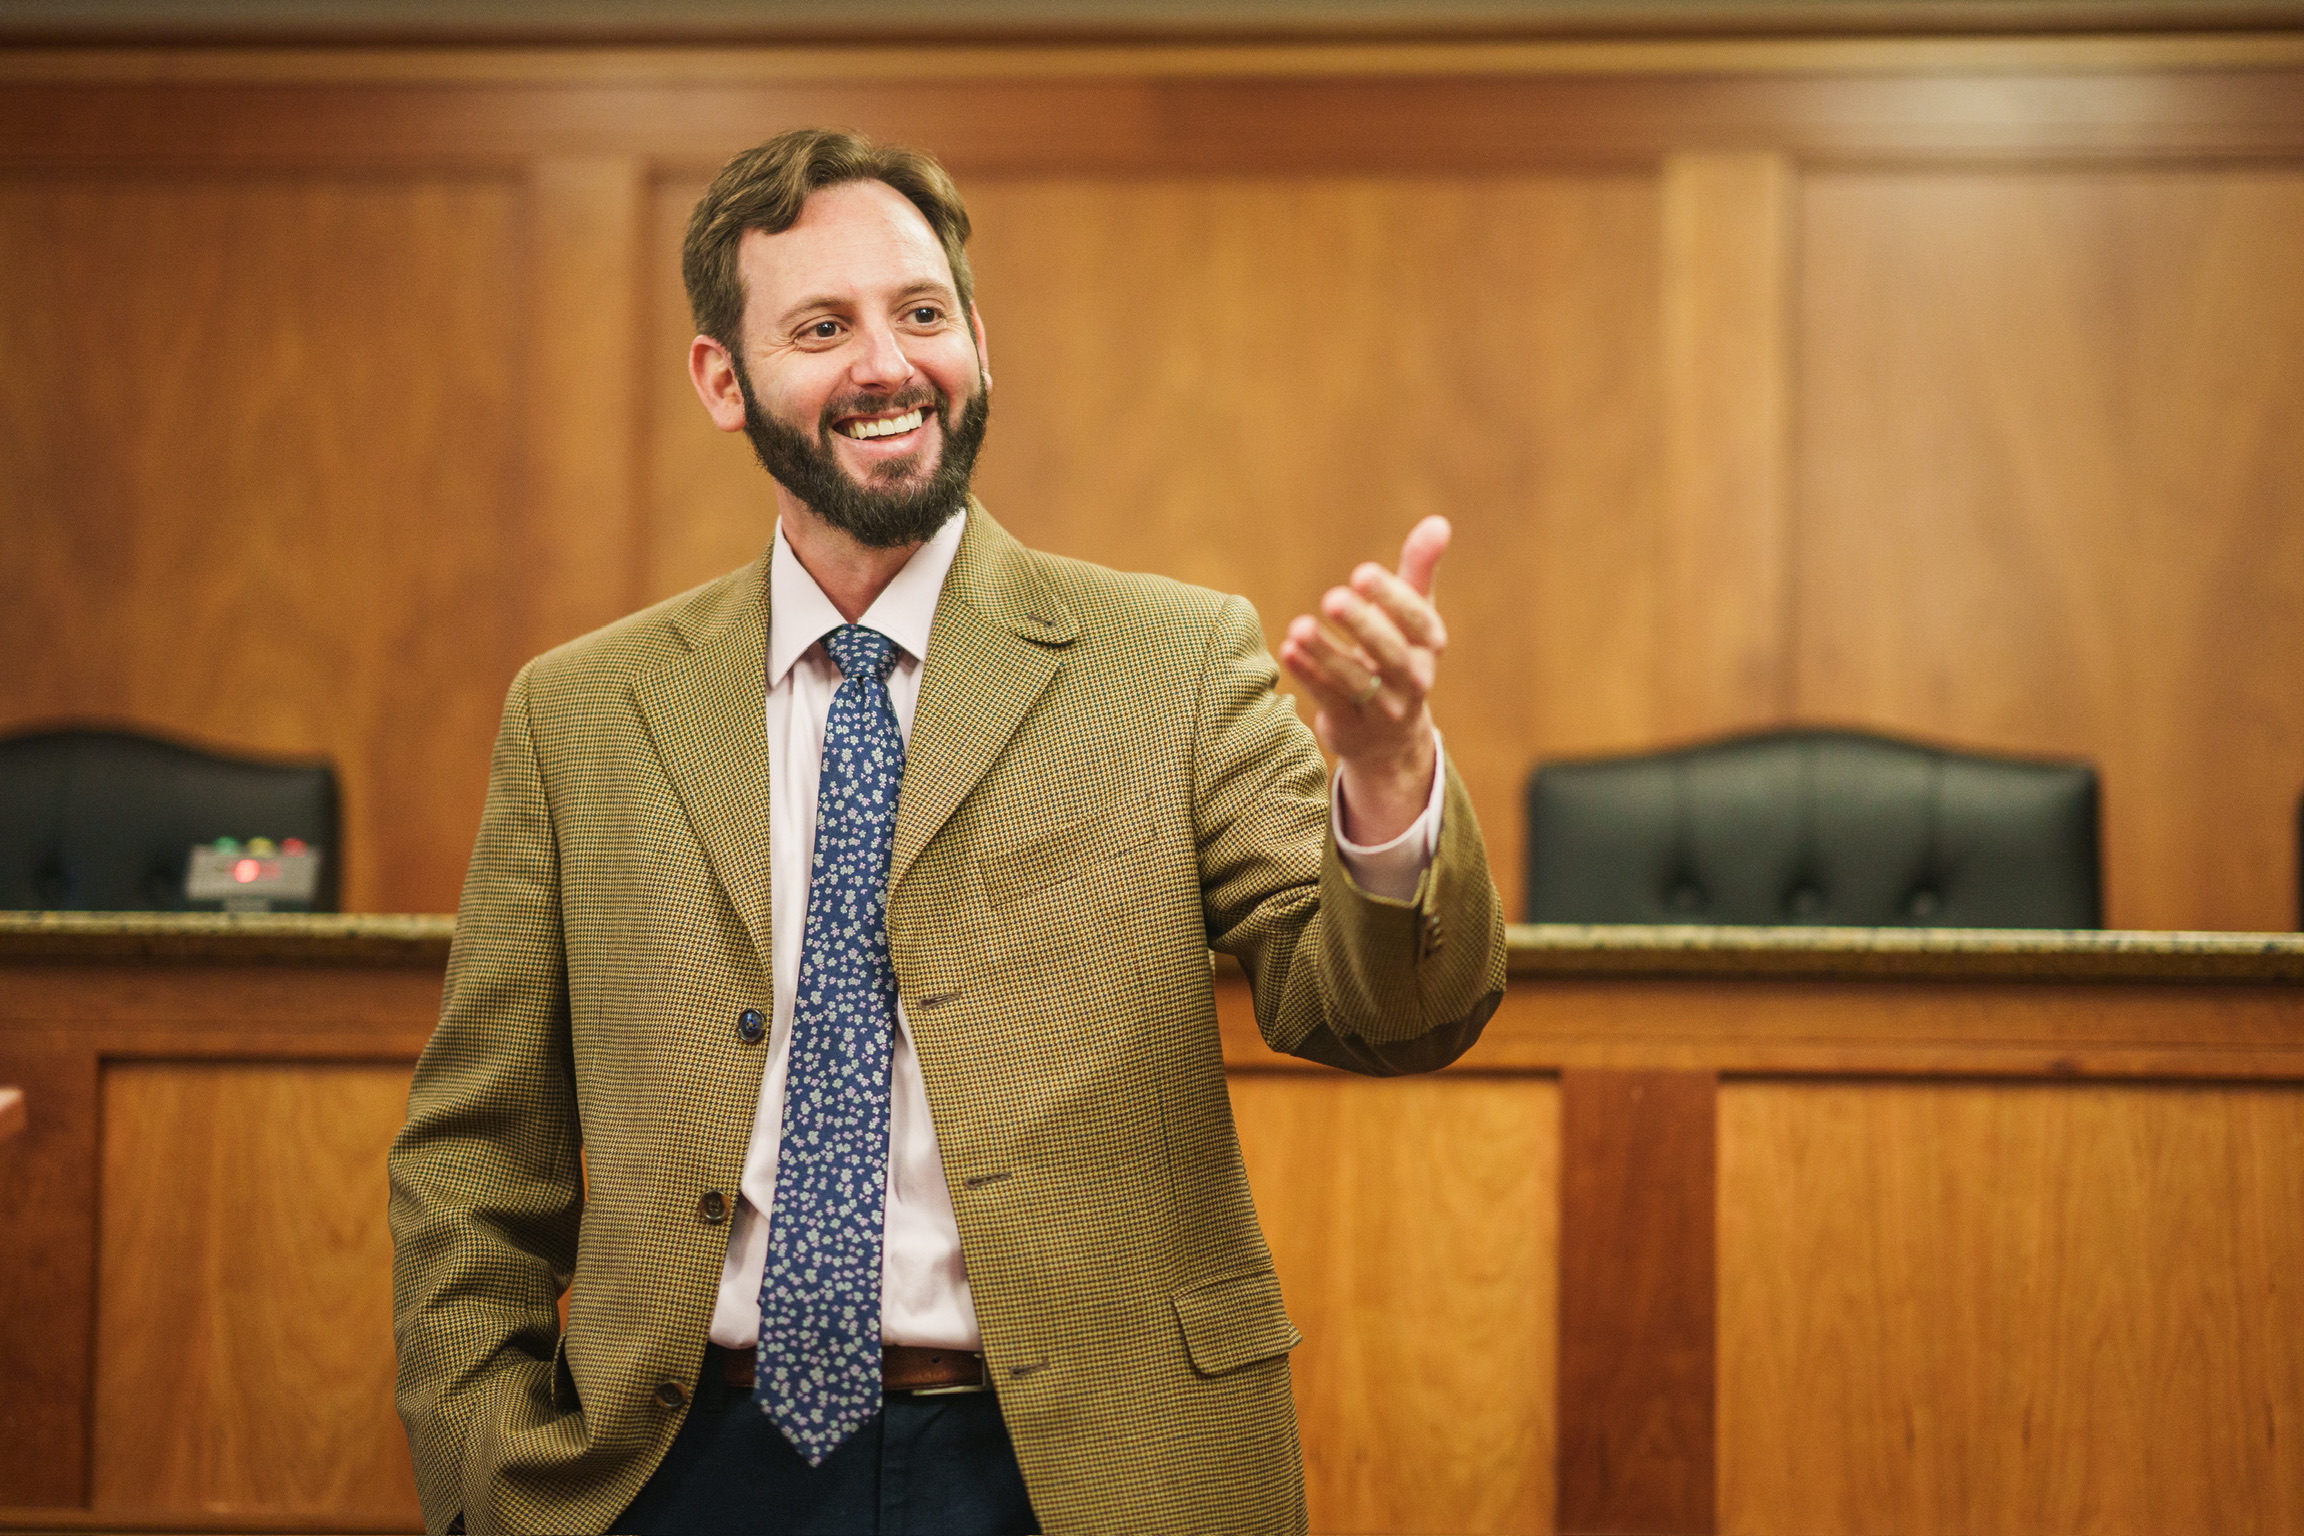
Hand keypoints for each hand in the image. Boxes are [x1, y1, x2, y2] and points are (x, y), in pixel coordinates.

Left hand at [1277, 515, 1449, 845]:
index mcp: (1428, 647)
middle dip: (1363, 626)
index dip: (1392, 598)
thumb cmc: (1397, 657)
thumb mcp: (1412, 616)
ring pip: (1358, 683)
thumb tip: (1439, 522)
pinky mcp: (1352, 730)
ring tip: (1298, 626)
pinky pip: (1332, 703)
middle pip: (1391, 654)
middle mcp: (1412, 680)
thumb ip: (1419, 570)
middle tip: (1332, 597)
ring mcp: (1384, 710)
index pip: (1417, 622)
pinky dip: (1309, 677)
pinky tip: (1288, 649)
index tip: (1361, 573)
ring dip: (1327, 654)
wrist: (1389, 738)